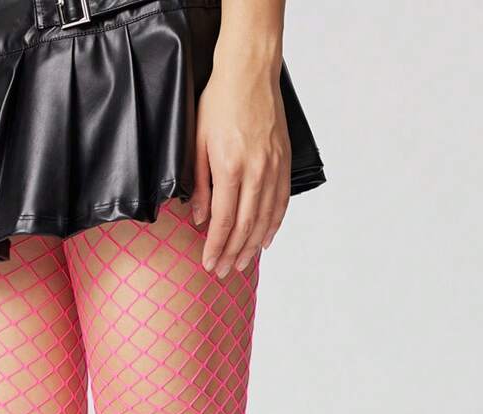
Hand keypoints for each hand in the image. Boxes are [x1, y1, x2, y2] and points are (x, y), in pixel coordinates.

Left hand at [191, 47, 291, 276]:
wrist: (250, 72)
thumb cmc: (219, 102)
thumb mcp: (198, 141)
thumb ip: (199, 183)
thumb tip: (199, 218)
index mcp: (231, 167)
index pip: (224, 220)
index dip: (216, 246)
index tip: (208, 264)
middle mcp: (256, 171)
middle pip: (245, 225)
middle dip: (232, 253)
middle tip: (223, 272)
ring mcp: (274, 167)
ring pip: (265, 218)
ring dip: (252, 246)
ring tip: (241, 264)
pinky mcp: (284, 161)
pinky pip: (281, 202)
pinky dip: (273, 225)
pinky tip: (264, 240)